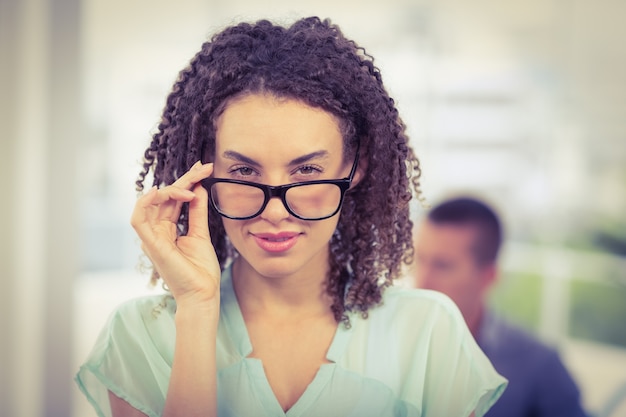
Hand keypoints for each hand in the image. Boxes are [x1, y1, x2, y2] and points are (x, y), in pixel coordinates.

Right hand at [131, 161, 219, 308]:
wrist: (202, 293)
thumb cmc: (201, 270)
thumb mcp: (200, 234)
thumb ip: (197, 212)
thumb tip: (198, 189)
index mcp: (167, 229)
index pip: (174, 199)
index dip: (187, 182)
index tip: (204, 169)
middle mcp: (156, 231)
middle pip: (165, 197)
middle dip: (184, 179)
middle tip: (203, 167)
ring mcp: (151, 237)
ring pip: (152, 203)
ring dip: (172, 188)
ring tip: (192, 183)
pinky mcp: (149, 244)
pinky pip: (138, 219)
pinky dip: (145, 202)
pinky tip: (158, 191)